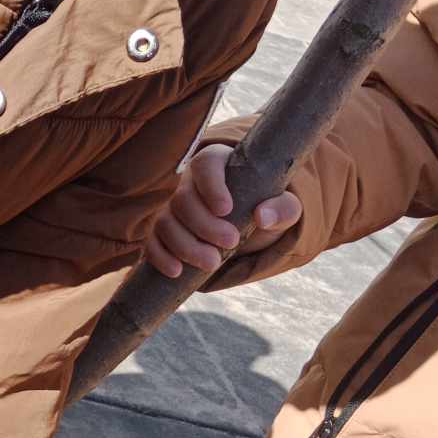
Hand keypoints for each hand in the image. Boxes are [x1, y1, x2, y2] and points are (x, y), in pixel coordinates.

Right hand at [145, 143, 302, 278]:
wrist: (250, 226)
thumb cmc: (266, 207)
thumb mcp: (284, 206)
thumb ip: (283, 207)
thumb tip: (263, 216)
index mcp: (217, 165)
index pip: (205, 166)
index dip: (212, 187)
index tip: (226, 209)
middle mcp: (189, 184)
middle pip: (182, 199)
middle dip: (204, 225)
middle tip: (231, 243)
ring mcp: (173, 209)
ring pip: (165, 222)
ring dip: (186, 246)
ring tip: (213, 264)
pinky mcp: (164, 233)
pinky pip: (152, 242)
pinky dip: (161, 257)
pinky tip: (177, 272)